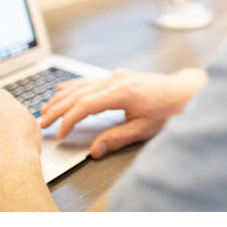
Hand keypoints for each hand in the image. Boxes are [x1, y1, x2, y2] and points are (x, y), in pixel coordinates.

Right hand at [39, 67, 206, 158]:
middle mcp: (115, 80)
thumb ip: (117, 138)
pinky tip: (62, 89)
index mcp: (121, 92)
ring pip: (81, 85)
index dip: (69, 120)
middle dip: (58, 109)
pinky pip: (89, 80)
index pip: (85, 106)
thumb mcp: (144, 129)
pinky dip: (73, 86)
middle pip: (78, 94)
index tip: (60, 134)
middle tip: (42, 122)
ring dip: (62, 97)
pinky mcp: (118, 77)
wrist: (184, 91)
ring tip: (45, 108)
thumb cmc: (168, 110)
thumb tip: (95, 150)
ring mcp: (116, 76)